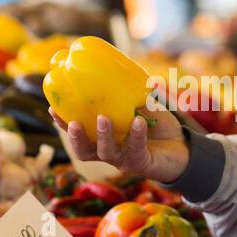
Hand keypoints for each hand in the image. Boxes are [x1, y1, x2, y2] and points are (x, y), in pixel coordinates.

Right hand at [50, 106, 190, 183]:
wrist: (184, 148)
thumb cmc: (157, 127)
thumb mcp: (139, 107)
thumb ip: (126, 97)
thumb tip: (114, 72)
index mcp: (103, 139)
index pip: (78, 133)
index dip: (63, 124)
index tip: (53, 108)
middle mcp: (110, 152)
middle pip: (84, 151)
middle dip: (75, 138)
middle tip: (73, 122)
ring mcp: (125, 160)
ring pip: (107, 153)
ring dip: (103, 135)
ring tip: (103, 118)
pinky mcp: (142, 164)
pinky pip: (136, 149)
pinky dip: (137, 134)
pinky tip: (138, 120)